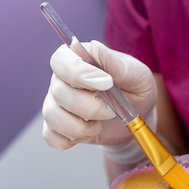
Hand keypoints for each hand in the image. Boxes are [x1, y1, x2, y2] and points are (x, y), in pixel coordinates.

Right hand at [42, 40, 156, 150]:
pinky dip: (69, 140)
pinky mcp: (57, 127)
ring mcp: (56, 104)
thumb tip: (95, 48)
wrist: (134, 122)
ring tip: (99, 126)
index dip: (79, 73)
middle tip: (111, 111)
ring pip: (52, 115)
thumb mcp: (137, 75)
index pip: (62, 60)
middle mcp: (62, 80)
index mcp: (79, 60)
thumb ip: (117, 64)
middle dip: (88, 106)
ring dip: (79, 126)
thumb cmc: (136, 92)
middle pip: (58, 91)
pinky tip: (86, 135)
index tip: (106, 84)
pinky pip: (51, 136)